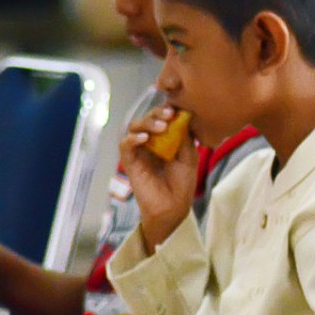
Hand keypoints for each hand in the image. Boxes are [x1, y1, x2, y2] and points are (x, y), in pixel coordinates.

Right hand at [119, 105, 198, 250]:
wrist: (173, 206)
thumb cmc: (182, 182)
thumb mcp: (189, 156)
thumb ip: (184, 136)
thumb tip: (183, 114)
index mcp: (166, 137)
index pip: (163, 117)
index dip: (168, 110)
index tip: (177, 109)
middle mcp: (151, 140)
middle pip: (148, 118)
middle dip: (158, 114)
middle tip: (169, 115)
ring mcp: (140, 150)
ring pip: (135, 127)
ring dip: (147, 123)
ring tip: (161, 127)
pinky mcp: (130, 161)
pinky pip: (125, 145)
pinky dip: (133, 138)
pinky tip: (144, 138)